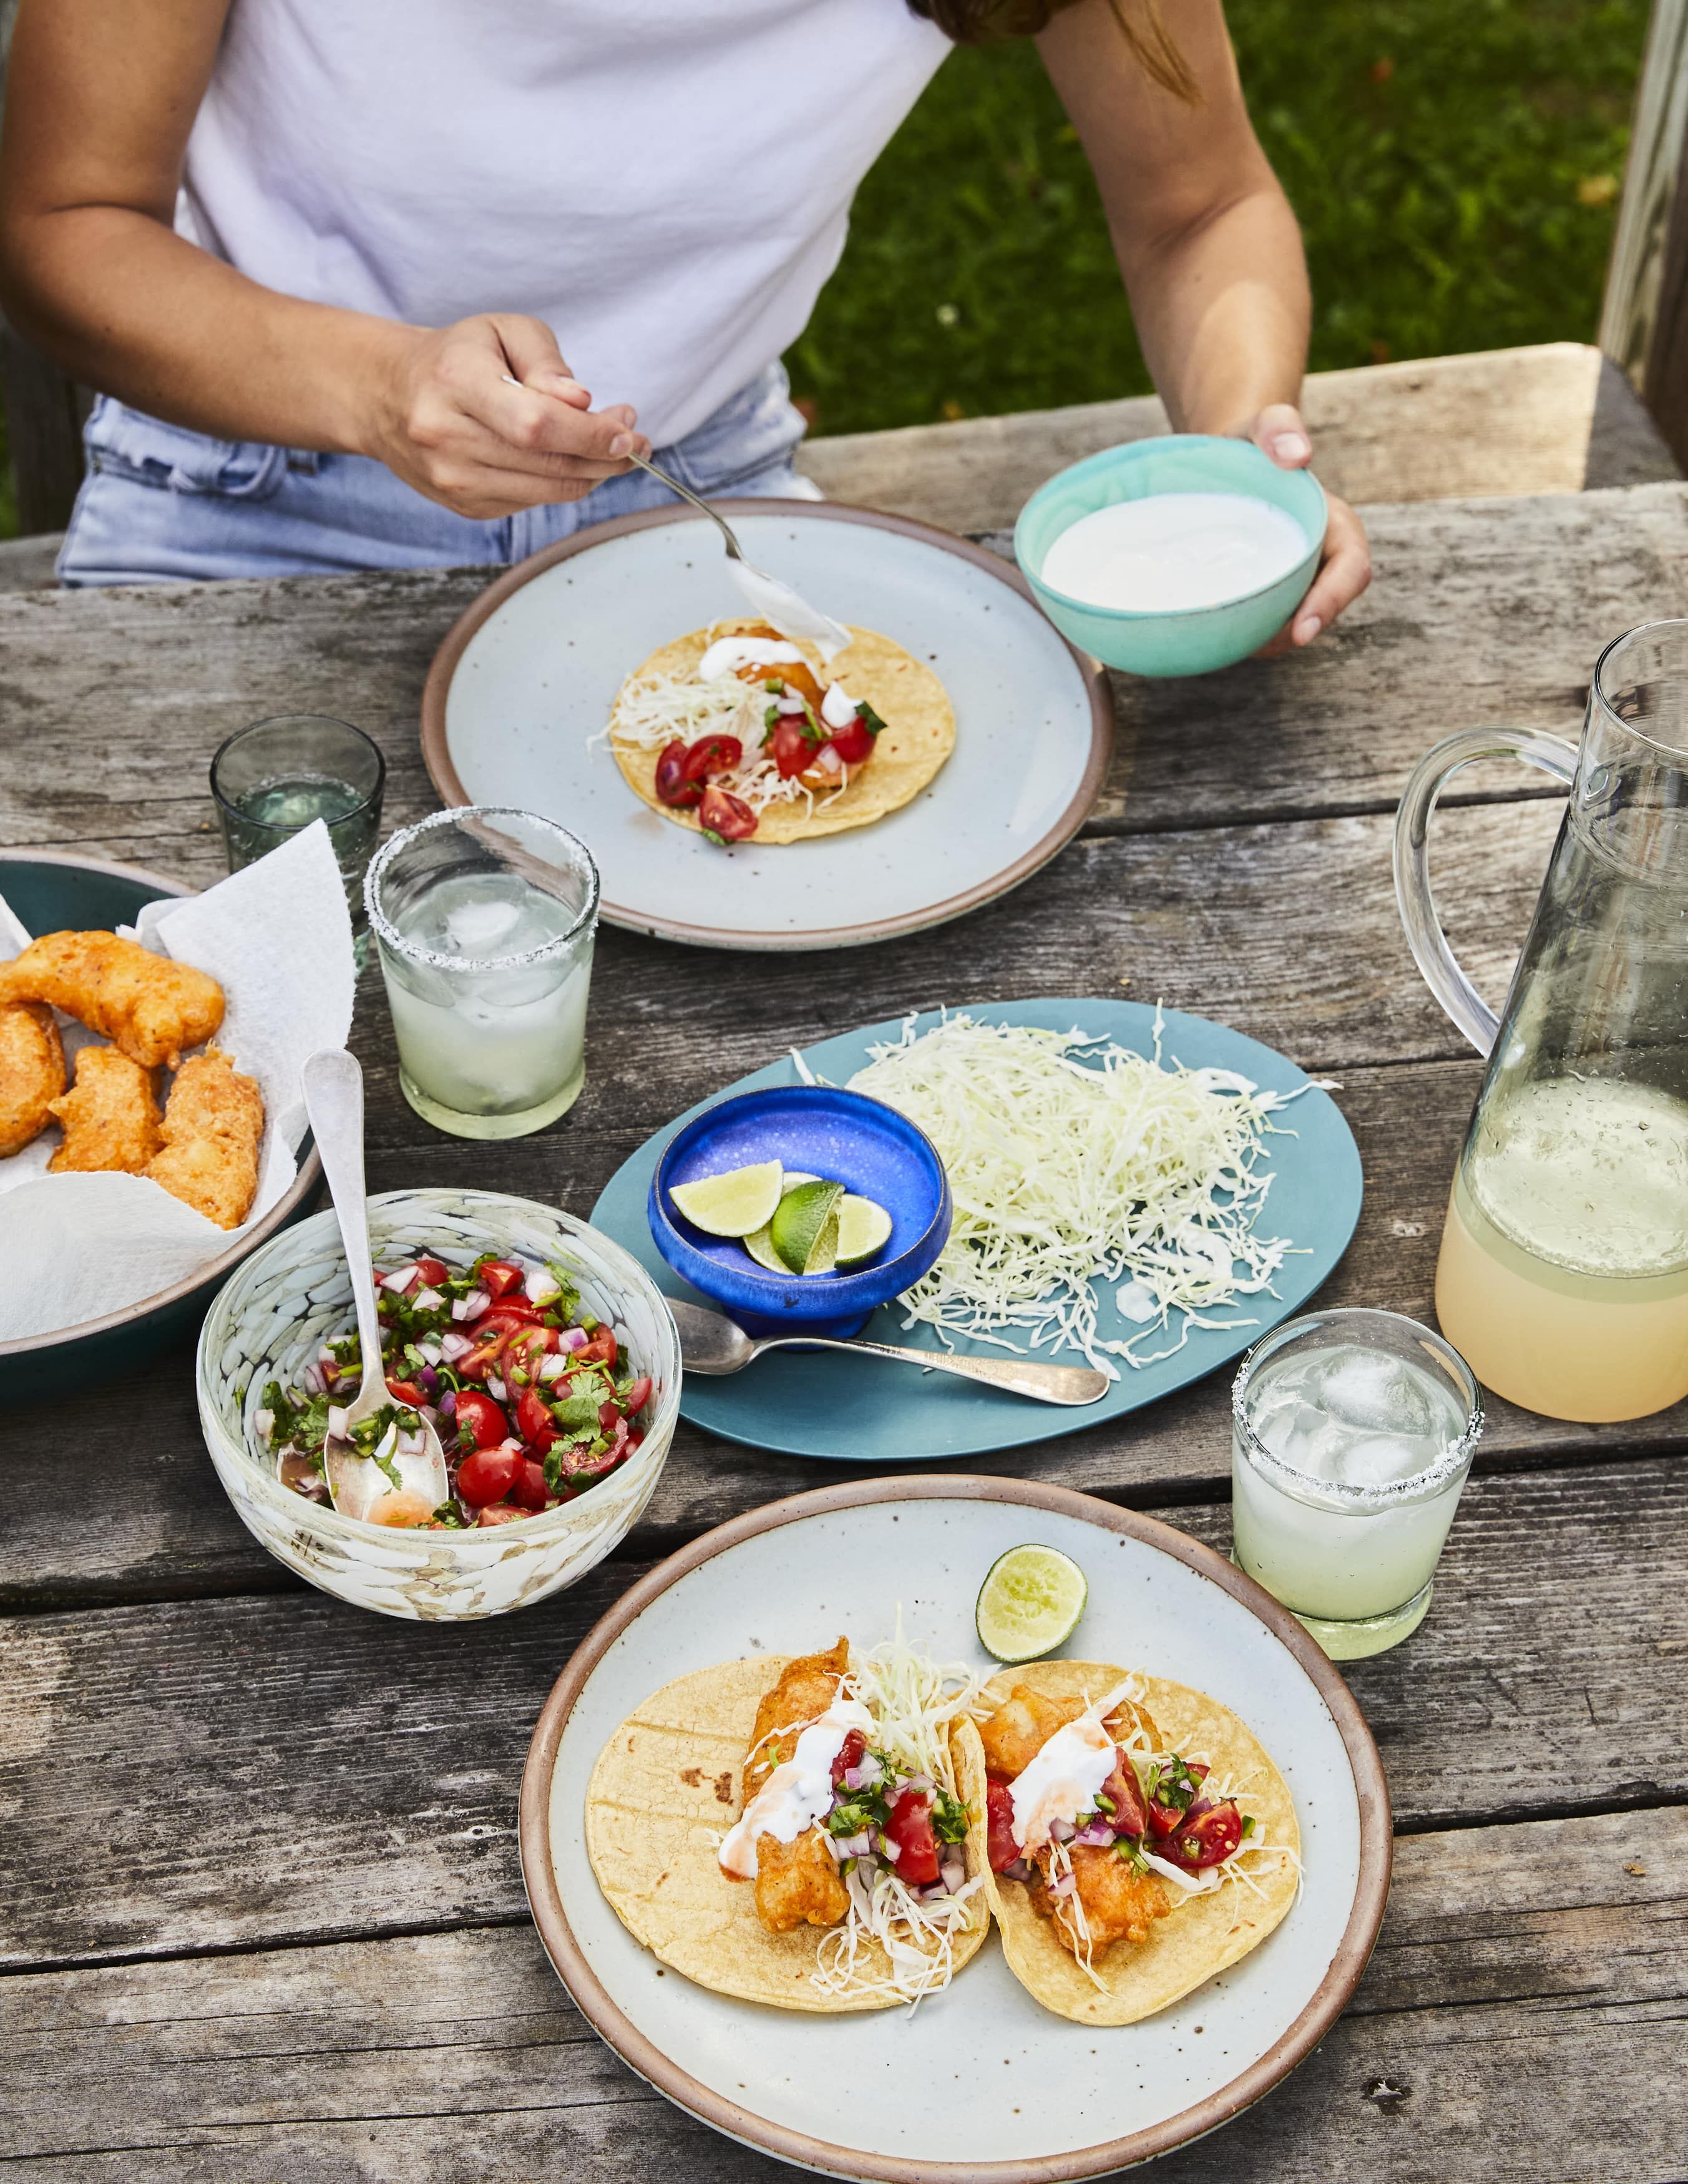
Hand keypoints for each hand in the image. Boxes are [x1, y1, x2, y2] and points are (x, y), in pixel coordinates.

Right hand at [361, 312, 650, 518]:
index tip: (628, 431)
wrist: (390, 396)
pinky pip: (532, 501)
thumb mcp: (501, 330)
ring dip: (591, 473)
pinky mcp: (463, 506)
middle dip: (604, 456)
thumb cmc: (457, 357)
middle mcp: (447, 436)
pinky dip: (558, 482)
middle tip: (634, 440)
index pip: (537, 424)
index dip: (591, 435)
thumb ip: (546, 361)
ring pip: (547, 490)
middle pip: (547, 463)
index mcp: (456, 382)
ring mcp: (452, 479)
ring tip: (609, 446)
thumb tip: (581, 402)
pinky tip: (561, 457)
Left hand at [1243, 402, 1370, 652]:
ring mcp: (1298, 581)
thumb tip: (1299, 455)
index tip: (1303, 630)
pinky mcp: (1272, 594)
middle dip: (1291, 634)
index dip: (1332, 602)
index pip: (1351, 572)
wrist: (1226, 460)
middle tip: (1250, 644)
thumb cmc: (1250, 442)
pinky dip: (1246, 633)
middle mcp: (1323, 560)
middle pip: (1321, 610)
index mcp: (1335, 526)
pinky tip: (1214, 627)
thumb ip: (1279, 428)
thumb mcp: (1261, 426)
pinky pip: (1266, 624)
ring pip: (1292, 626)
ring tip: (1226, 633)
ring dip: (1266, 639)